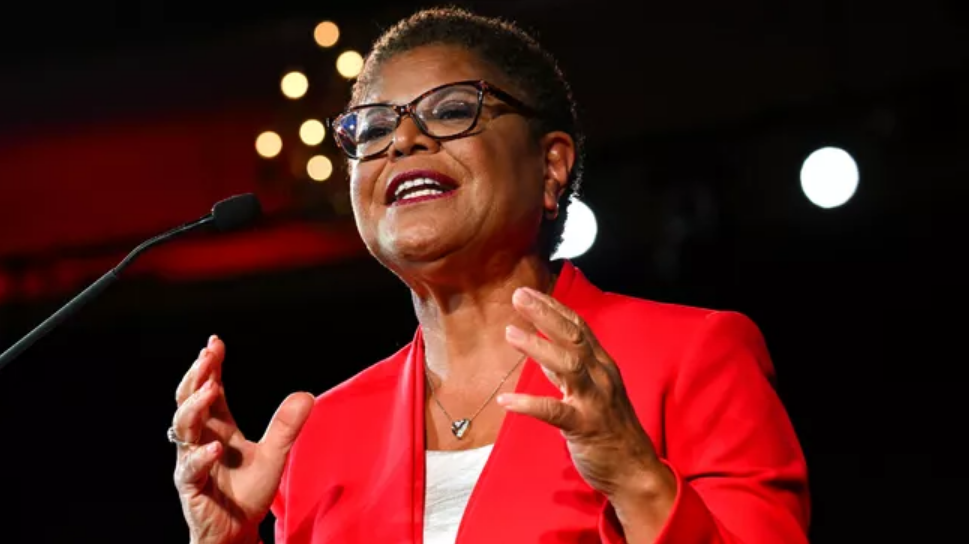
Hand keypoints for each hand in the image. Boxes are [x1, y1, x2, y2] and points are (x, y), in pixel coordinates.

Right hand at [172, 336, 313, 543]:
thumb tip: (307, 394)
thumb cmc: (248, 493)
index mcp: (218, 426)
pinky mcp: (191, 486)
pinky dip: (201, 456)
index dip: (210, 366)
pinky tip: (216, 446)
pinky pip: (190, 469)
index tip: (215, 343)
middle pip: (189, 400)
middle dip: (197, 376)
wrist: (236, 531)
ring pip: (183, 427)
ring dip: (195, 407)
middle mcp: (200, 439)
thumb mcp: (274, 455)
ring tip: (211, 389)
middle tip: (207, 356)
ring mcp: (191, 461)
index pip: (209, 389)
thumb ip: (287, 426)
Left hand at [498, 288, 675, 539]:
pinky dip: (529, 405)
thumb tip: (543, 353)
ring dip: (539, 347)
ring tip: (510, 333)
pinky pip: (554, 412)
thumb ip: (568, 373)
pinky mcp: (585, 427)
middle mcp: (602, 377)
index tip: (529, 292)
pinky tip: (506, 401)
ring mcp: (595, 401)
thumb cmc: (610, 430)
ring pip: (568, 366)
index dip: (554, 307)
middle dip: (546, 314)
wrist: (634, 472)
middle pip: (574, 337)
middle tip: (518, 296)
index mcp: (603, 366)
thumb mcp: (591, 394)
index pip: (578, 327)